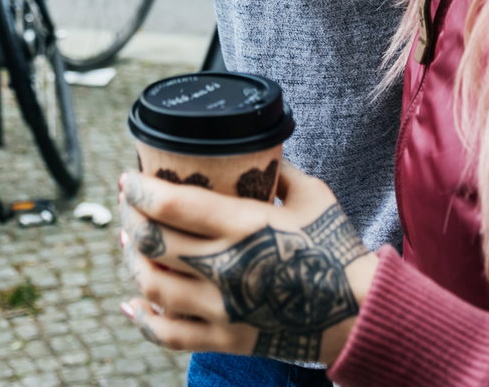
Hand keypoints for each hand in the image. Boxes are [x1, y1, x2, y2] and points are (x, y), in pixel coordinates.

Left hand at [119, 162, 375, 364]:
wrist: (361, 313)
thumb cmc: (338, 248)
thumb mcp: (313, 196)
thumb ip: (279, 172)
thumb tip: (256, 151)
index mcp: (245, 226)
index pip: (172, 204)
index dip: (139, 189)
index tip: (127, 177)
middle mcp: (226, 267)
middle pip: (152, 242)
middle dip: (130, 217)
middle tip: (127, 203)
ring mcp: (222, 308)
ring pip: (152, 285)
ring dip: (132, 261)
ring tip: (129, 243)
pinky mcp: (225, 339)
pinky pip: (169, 334)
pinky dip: (143, 319)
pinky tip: (131, 303)